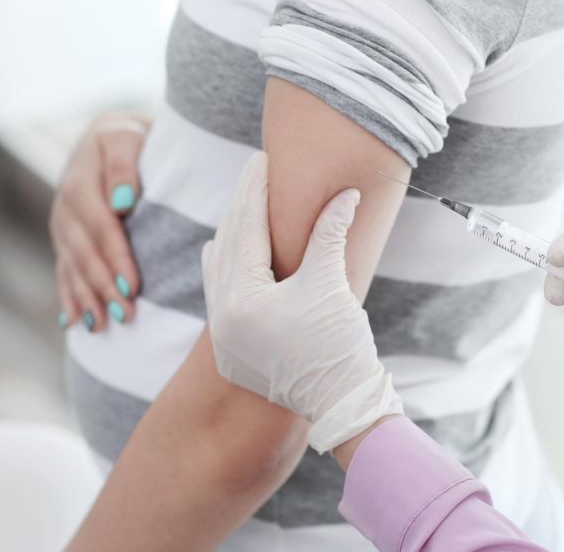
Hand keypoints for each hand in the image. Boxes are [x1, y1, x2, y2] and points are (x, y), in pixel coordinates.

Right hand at [50, 114, 148, 332]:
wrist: (111, 135)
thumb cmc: (129, 138)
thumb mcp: (126, 137)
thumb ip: (123, 166)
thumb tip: (123, 202)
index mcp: (80, 184)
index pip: (101, 228)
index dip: (116, 258)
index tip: (133, 285)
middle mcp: (65, 209)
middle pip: (85, 253)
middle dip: (103, 286)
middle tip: (126, 314)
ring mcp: (62, 226)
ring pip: (72, 267)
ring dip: (86, 298)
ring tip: (102, 326)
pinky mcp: (65, 238)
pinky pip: (64, 270)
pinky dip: (68, 297)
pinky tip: (72, 322)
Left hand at [201, 152, 402, 453]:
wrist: (341, 404)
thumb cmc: (339, 347)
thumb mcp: (331, 283)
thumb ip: (330, 234)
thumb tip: (345, 193)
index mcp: (242, 299)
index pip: (246, 229)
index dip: (256, 190)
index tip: (262, 159)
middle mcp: (222, 317)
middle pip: (227, 245)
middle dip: (242, 206)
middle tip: (255, 170)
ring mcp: (222, 337)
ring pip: (219, 270)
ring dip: (233, 234)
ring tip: (245, 203)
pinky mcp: (230, 350)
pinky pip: (220, 295)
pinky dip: (229, 267)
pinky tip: (229, 250)